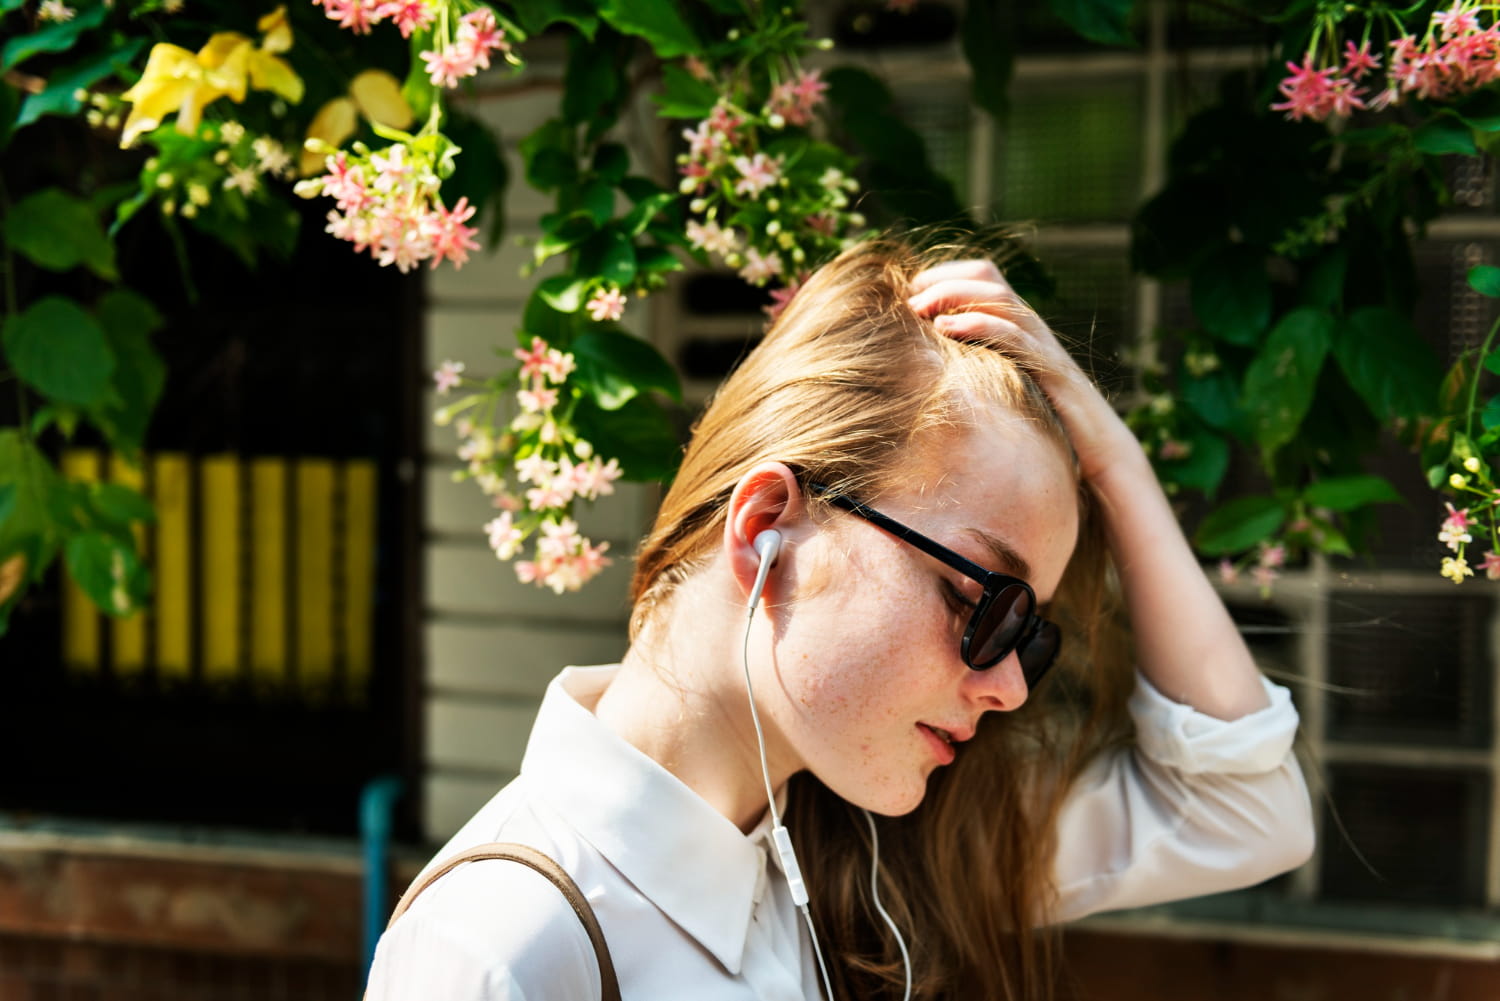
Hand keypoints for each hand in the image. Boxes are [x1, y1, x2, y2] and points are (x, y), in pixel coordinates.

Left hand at [906, 259, 1139, 483]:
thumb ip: (982, 366)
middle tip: (908, 299)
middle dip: (944, 279)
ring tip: (918, 309)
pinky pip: (1014, 335)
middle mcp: (1032, 327)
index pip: (984, 277)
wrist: (1103, 450)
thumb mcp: (1007, 386)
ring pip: (999, 298)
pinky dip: (977, 324)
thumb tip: (936, 362)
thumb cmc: (1050, 423)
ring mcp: (1042, 344)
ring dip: (953, 296)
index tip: (910, 291)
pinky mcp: (1049, 368)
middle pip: (988, 276)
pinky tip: (945, 328)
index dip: (945, 274)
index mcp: (1020, 326)